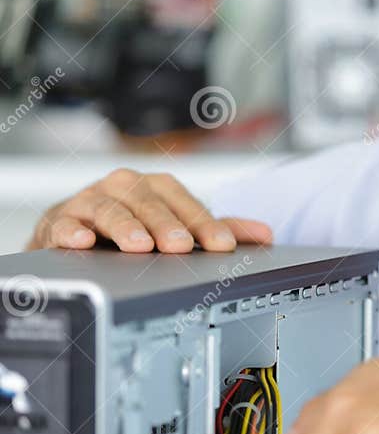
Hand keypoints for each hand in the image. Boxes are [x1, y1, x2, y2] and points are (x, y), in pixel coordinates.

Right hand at [26, 168, 271, 252]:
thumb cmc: (132, 225)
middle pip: (148, 202)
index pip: (185, 202)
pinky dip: (71, 231)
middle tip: (181, 245)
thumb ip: (216, 229)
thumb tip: (265, 234)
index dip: (205, 223)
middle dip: (166, 224)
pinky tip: (82, 242)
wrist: (75, 230)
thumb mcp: (175, 226)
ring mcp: (90, 201)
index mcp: (156, 187)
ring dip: (124, 227)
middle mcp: (123, 188)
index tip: (222, 246)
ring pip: (108, 209)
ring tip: (139, 246)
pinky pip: (62, 223)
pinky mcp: (58, 221)